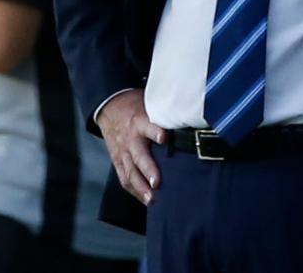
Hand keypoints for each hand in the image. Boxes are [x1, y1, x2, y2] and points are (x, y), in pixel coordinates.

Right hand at [96, 90, 165, 205]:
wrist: (109, 106)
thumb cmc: (136, 106)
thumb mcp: (150, 103)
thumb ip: (166, 113)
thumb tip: (193, 115)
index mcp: (140, 121)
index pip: (147, 125)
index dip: (155, 131)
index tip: (164, 137)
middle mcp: (130, 138)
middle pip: (138, 155)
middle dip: (148, 170)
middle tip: (157, 183)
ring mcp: (122, 152)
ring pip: (130, 171)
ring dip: (141, 187)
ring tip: (152, 199)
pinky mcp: (117, 161)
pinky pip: (124, 178)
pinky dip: (134, 191)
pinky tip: (146, 200)